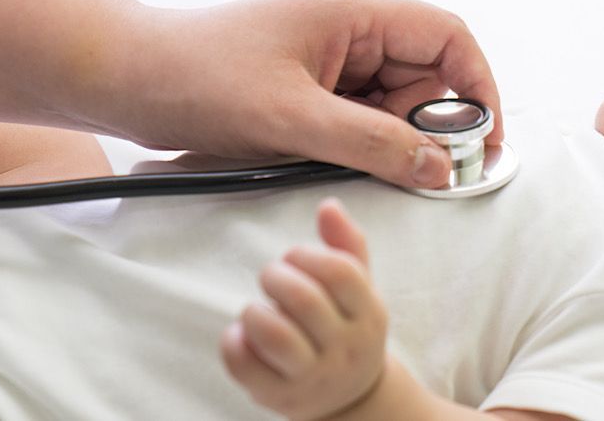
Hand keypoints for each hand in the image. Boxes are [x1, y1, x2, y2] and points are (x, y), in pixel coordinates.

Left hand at [103, 0, 503, 187]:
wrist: (128, 77)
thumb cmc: (200, 81)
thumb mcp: (292, 120)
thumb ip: (372, 144)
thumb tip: (440, 167)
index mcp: (354, 11)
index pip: (447, 36)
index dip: (478, 85)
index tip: (485, 140)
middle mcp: (351, 24)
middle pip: (425, 73)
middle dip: (428, 123)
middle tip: (413, 170)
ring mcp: (332, 52)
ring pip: (395, 97)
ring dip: (390, 135)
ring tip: (344, 157)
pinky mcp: (314, 78)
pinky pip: (362, 110)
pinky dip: (362, 139)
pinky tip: (331, 155)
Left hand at [221, 198, 387, 420]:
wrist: (353, 398)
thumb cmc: (348, 329)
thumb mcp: (360, 290)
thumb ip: (347, 246)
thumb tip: (329, 205)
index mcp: (369, 313)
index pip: (342, 273)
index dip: (308, 255)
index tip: (293, 256)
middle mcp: (346, 346)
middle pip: (305, 300)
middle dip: (276, 277)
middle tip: (270, 276)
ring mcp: (314, 376)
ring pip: (275, 336)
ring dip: (255, 311)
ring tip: (256, 309)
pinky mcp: (280, 396)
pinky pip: (246, 367)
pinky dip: (234, 343)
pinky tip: (241, 334)